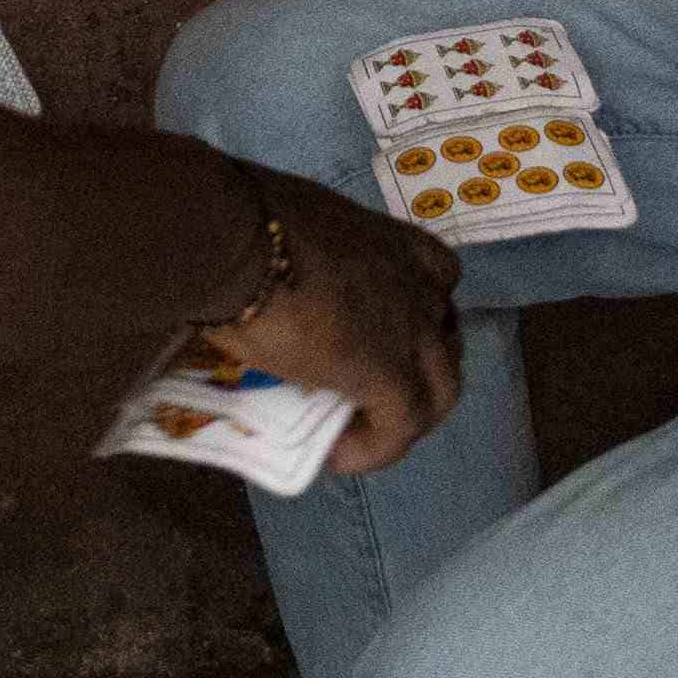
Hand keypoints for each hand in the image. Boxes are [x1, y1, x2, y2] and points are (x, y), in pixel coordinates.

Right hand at [206, 167, 465, 475]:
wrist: (230, 238)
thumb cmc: (240, 220)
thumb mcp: (285, 226)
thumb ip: (298, 252)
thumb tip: (262, 267)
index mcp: (388, 239)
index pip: (437, 274)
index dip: (421, 309)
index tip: (388, 328)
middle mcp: (413, 280)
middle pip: (446, 336)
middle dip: (421, 367)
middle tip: (375, 390)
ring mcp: (409, 327)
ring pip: (442, 388)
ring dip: (408, 415)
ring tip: (364, 432)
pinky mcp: (386, 373)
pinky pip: (400, 427)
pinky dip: (374, 449)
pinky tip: (336, 456)